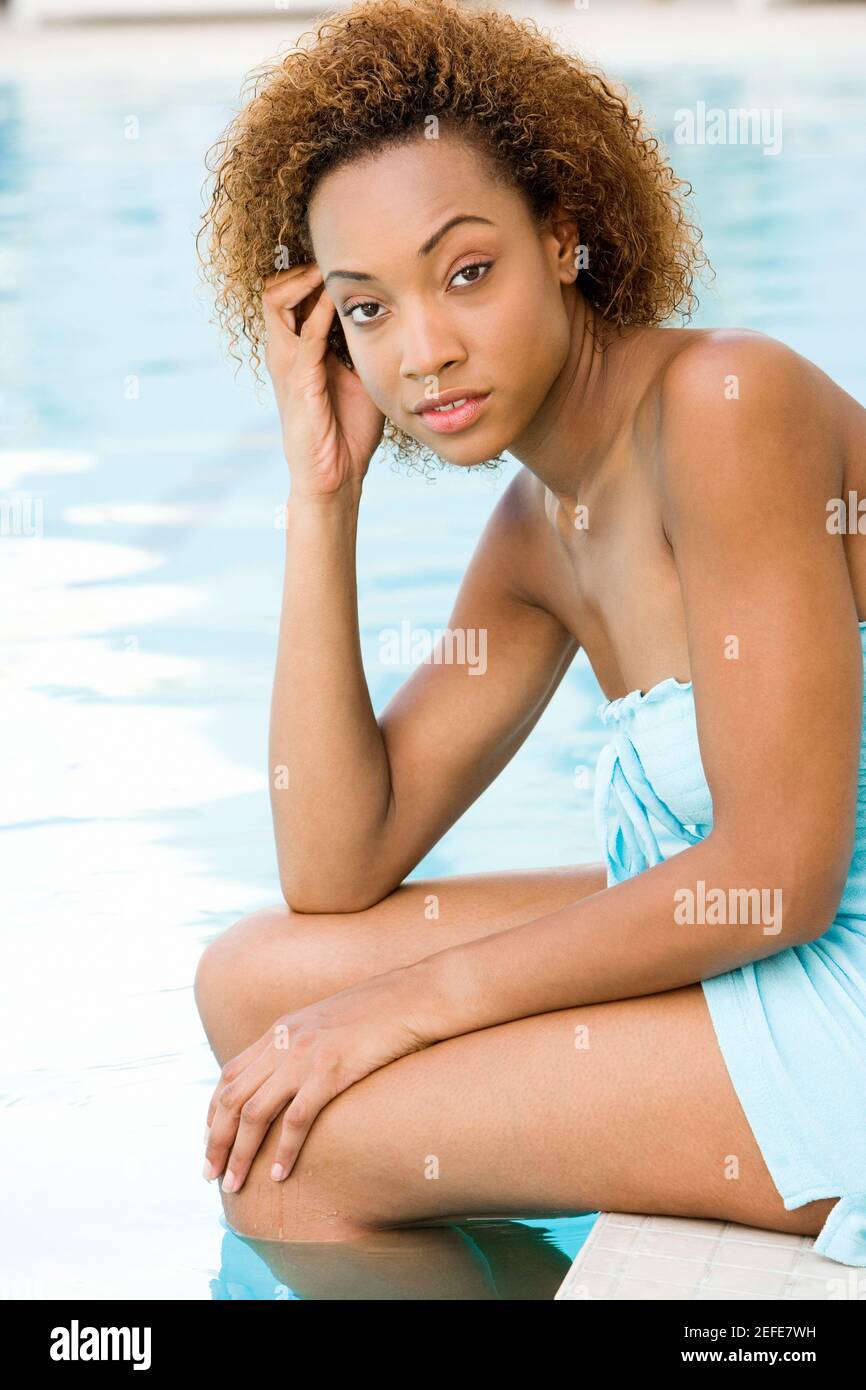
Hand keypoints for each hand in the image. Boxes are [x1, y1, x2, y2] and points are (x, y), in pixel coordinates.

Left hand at [203, 966, 432, 1192]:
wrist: (414, 996)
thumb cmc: (380, 1013)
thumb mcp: (328, 1021)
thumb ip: (305, 1043)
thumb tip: (296, 1074)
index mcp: (281, 1030)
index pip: (229, 1075)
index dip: (213, 1112)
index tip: (210, 1141)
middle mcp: (284, 1043)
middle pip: (231, 1098)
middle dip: (214, 1140)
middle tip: (209, 1175)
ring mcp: (305, 1056)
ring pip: (254, 1113)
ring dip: (239, 1154)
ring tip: (233, 1185)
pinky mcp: (331, 1071)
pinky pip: (297, 1119)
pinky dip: (283, 1150)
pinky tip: (279, 1175)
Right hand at [262, 263, 384, 499]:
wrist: (336, 476)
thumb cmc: (348, 431)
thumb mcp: (359, 375)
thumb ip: (362, 345)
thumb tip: (392, 316)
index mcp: (296, 350)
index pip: (289, 295)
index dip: (310, 275)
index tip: (346, 267)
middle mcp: (285, 352)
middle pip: (274, 289)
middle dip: (302, 269)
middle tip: (337, 263)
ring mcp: (288, 365)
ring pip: (276, 301)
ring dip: (305, 281)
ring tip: (334, 273)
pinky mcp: (300, 381)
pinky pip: (306, 334)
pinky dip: (322, 311)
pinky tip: (342, 300)